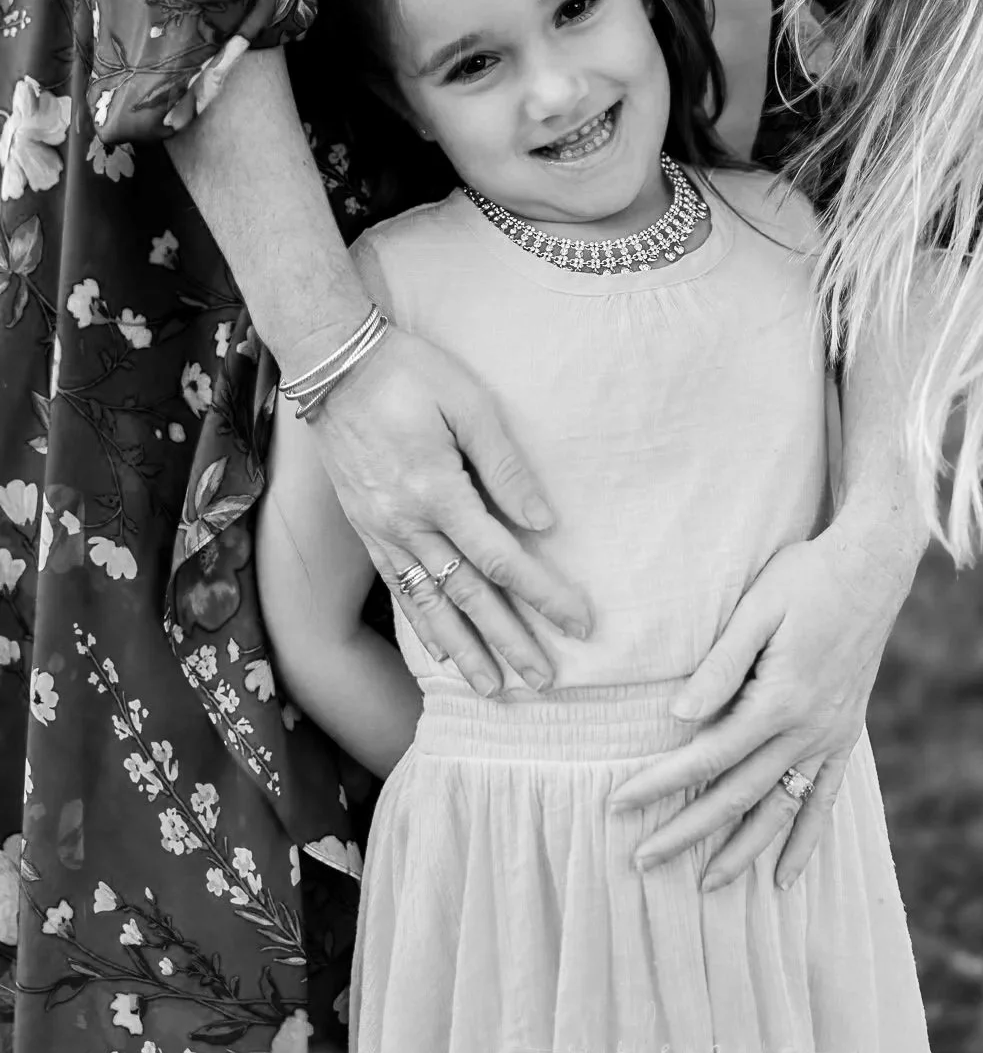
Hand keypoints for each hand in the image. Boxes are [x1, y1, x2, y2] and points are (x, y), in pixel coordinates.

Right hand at [308, 326, 591, 692]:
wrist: (333, 364)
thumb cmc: (410, 373)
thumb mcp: (469, 403)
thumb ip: (505, 465)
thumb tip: (544, 522)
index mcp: (437, 491)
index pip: (502, 560)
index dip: (543, 596)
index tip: (579, 624)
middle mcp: (407, 523)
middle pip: (468, 596)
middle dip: (509, 642)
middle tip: (545, 681)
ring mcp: (381, 530)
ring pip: (429, 605)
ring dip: (464, 650)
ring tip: (494, 688)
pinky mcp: (366, 528)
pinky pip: (398, 588)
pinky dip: (422, 625)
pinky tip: (438, 651)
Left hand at [608, 522, 913, 890]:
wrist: (873, 566)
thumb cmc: (807, 576)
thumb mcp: (758, 607)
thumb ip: (721, 665)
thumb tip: (679, 717)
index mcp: (780, 699)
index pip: (707, 756)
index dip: (660, 784)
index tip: (618, 804)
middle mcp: (808, 729)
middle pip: (737, 795)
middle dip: (687, 832)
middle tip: (642, 861)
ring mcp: (830, 736)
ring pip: (780, 809)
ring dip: (742, 851)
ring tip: (706, 886)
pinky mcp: (846, 734)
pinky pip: (825, 799)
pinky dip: (805, 840)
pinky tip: (785, 877)